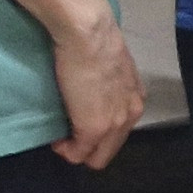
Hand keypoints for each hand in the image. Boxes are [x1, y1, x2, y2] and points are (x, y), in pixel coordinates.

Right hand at [49, 15, 147, 169]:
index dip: (98, 133)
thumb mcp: (110, 68)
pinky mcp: (93, 129)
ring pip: (96, 157)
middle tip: (67, 134)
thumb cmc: (94, 42)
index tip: (78, 123)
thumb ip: (109, 85)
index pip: (119, 132)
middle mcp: (130, 115)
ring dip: (77, 149)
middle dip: (88, 147)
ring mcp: (114, 125)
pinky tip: (57, 138)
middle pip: (110, 150)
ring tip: (62, 135)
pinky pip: (78, 154)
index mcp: (135, 99)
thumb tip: (94, 91)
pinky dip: (65, 150)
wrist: (88, 35)